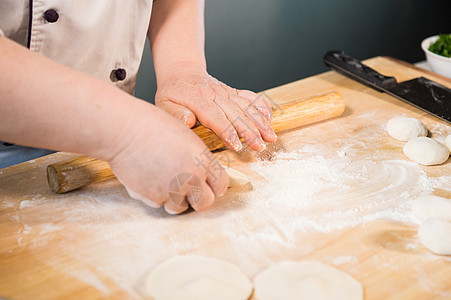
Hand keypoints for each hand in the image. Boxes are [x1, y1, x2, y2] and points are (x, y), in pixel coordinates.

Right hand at [108, 104, 228, 213]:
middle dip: (199, 198)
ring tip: (166, 183)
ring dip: (176, 200)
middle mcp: (191, 178)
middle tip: (190, 191)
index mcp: (203, 161)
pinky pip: (159, 204)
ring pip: (180, 207)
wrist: (124, 132)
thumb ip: (197, 159)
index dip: (215, 187)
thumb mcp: (186, 139)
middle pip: (205, 202)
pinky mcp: (153, 198)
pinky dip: (156, 196)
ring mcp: (172, 191)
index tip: (210, 187)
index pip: (220, 185)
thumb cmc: (152, 127)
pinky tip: (150, 179)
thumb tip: (201, 175)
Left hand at [155, 62, 276, 151]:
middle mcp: (215, 95)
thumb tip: (189, 121)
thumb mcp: (165, 104)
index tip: (237, 145)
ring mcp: (226, 92)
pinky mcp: (233, 92)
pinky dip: (261, 106)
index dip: (228, 132)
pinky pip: (250, 97)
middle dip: (250, 131)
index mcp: (198, 100)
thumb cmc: (172, 93)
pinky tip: (270, 117)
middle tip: (260, 146)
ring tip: (270, 136)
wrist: (182, 72)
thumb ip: (176, 114)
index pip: (215, 117)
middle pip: (236, 114)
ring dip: (260, 122)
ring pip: (246, 107)